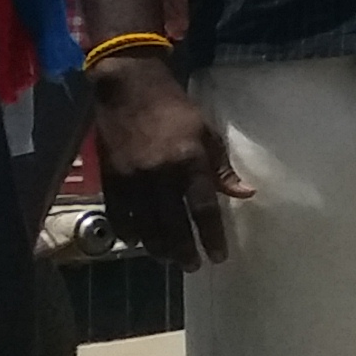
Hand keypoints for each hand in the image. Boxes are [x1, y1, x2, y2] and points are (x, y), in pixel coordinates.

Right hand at [88, 57, 242, 268]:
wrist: (129, 89)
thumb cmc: (176, 109)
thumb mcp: (207, 132)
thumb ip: (222, 167)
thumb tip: (245, 193)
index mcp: (189, 162)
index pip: (203, 208)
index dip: (211, 235)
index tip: (218, 256)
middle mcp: (160, 175)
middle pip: (172, 224)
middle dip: (183, 249)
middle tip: (192, 266)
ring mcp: (132, 178)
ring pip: (144, 224)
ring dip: (158, 246)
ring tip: (170, 259)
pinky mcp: (110, 177)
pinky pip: (118, 213)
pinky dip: (128, 230)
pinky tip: (138, 241)